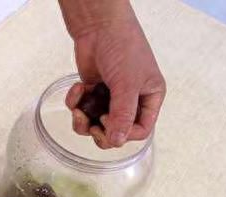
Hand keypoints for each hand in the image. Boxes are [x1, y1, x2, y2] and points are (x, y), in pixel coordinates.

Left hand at [65, 7, 165, 148]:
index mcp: (149, 98)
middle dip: (100, 133)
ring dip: (83, 121)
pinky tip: (78, 88)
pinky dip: (75, 103)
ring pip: (95, 126)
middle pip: (116, 133)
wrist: (98, 26)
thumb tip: (117, 141)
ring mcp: (109, 98)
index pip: (141, 131)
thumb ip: (122, 115)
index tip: (108, 123)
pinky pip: (81, 110)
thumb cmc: (122, 47)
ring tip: (79, 110)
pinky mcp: (91, 93)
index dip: (124, 134)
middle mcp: (131, 100)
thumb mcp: (127, 84)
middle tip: (91, 125)